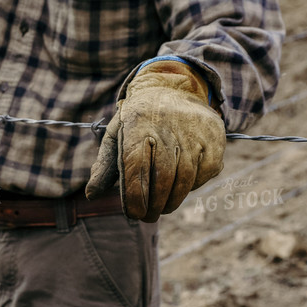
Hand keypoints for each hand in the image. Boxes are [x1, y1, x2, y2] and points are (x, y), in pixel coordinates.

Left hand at [85, 60, 225, 222]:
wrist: (173, 89)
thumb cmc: (139, 121)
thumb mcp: (116, 134)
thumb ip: (105, 165)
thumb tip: (91, 195)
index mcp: (138, 124)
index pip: (136, 167)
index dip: (135, 195)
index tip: (133, 214)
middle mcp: (168, 125)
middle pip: (164, 176)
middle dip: (155, 204)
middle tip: (148, 217)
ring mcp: (194, 131)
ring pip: (186, 177)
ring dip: (173, 200)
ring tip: (162, 209)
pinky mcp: (215, 137)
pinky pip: (205, 172)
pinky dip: (193, 186)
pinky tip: (181, 188)